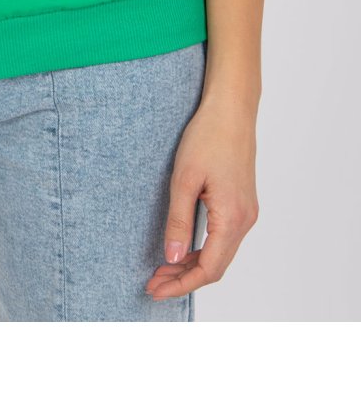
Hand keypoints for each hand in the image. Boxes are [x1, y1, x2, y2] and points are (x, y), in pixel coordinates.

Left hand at [145, 96, 259, 302]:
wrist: (231, 110)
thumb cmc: (208, 137)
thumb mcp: (184, 179)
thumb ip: (178, 221)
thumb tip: (172, 258)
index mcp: (232, 218)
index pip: (208, 269)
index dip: (181, 284)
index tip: (156, 289)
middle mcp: (245, 221)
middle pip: (215, 266)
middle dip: (183, 278)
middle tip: (153, 284)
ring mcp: (246, 212)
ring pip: (219, 253)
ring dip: (192, 265)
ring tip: (162, 269)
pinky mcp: (241, 203)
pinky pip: (223, 238)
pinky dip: (202, 249)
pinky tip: (182, 248)